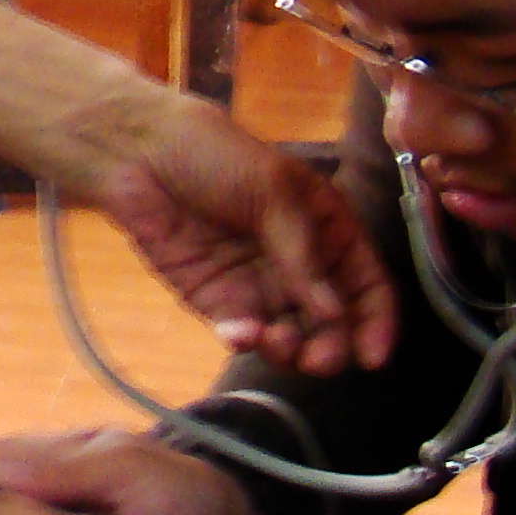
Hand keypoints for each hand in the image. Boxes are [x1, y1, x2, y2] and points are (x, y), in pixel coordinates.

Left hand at [92, 99, 396, 372]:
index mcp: (326, 227)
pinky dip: (245, 339)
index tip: (373, 356)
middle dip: (331, 345)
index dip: (376, 321)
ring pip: (289, 334)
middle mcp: (298, 262)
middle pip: (332, 321)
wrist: (139, 155)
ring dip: (289, 348)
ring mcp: (257, 284)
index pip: (366, 282)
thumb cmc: (215, 154)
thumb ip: (304, 253)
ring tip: (278, 342)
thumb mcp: (274, 190)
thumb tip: (333, 313)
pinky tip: (241, 334)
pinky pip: (241, 331)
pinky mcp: (216, 301)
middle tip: (319, 359)